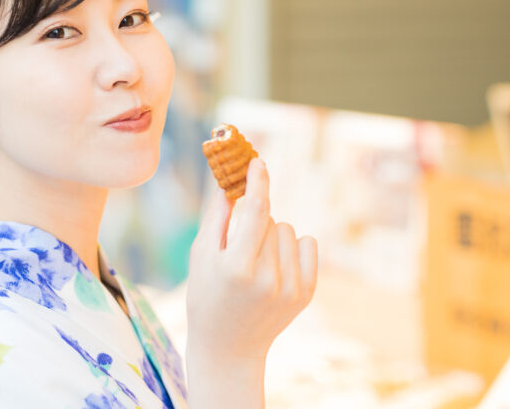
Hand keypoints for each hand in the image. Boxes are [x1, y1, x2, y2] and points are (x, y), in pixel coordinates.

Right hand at [186, 158, 317, 361]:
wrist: (229, 348)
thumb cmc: (206, 296)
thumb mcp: (201, 255)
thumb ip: (218, 215)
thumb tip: (230, 180)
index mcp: (236, 268)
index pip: (255, 211)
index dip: (258, 182)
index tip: (259, 161)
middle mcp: (267, 279)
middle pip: (269, 218)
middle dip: (254, 220)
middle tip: (239, 246)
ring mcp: (290, 288)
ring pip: (287, 229)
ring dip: (272, 235)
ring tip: (255, 263)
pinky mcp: (306, 293)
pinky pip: (307, 243)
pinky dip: (292, 248)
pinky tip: (276, 268)